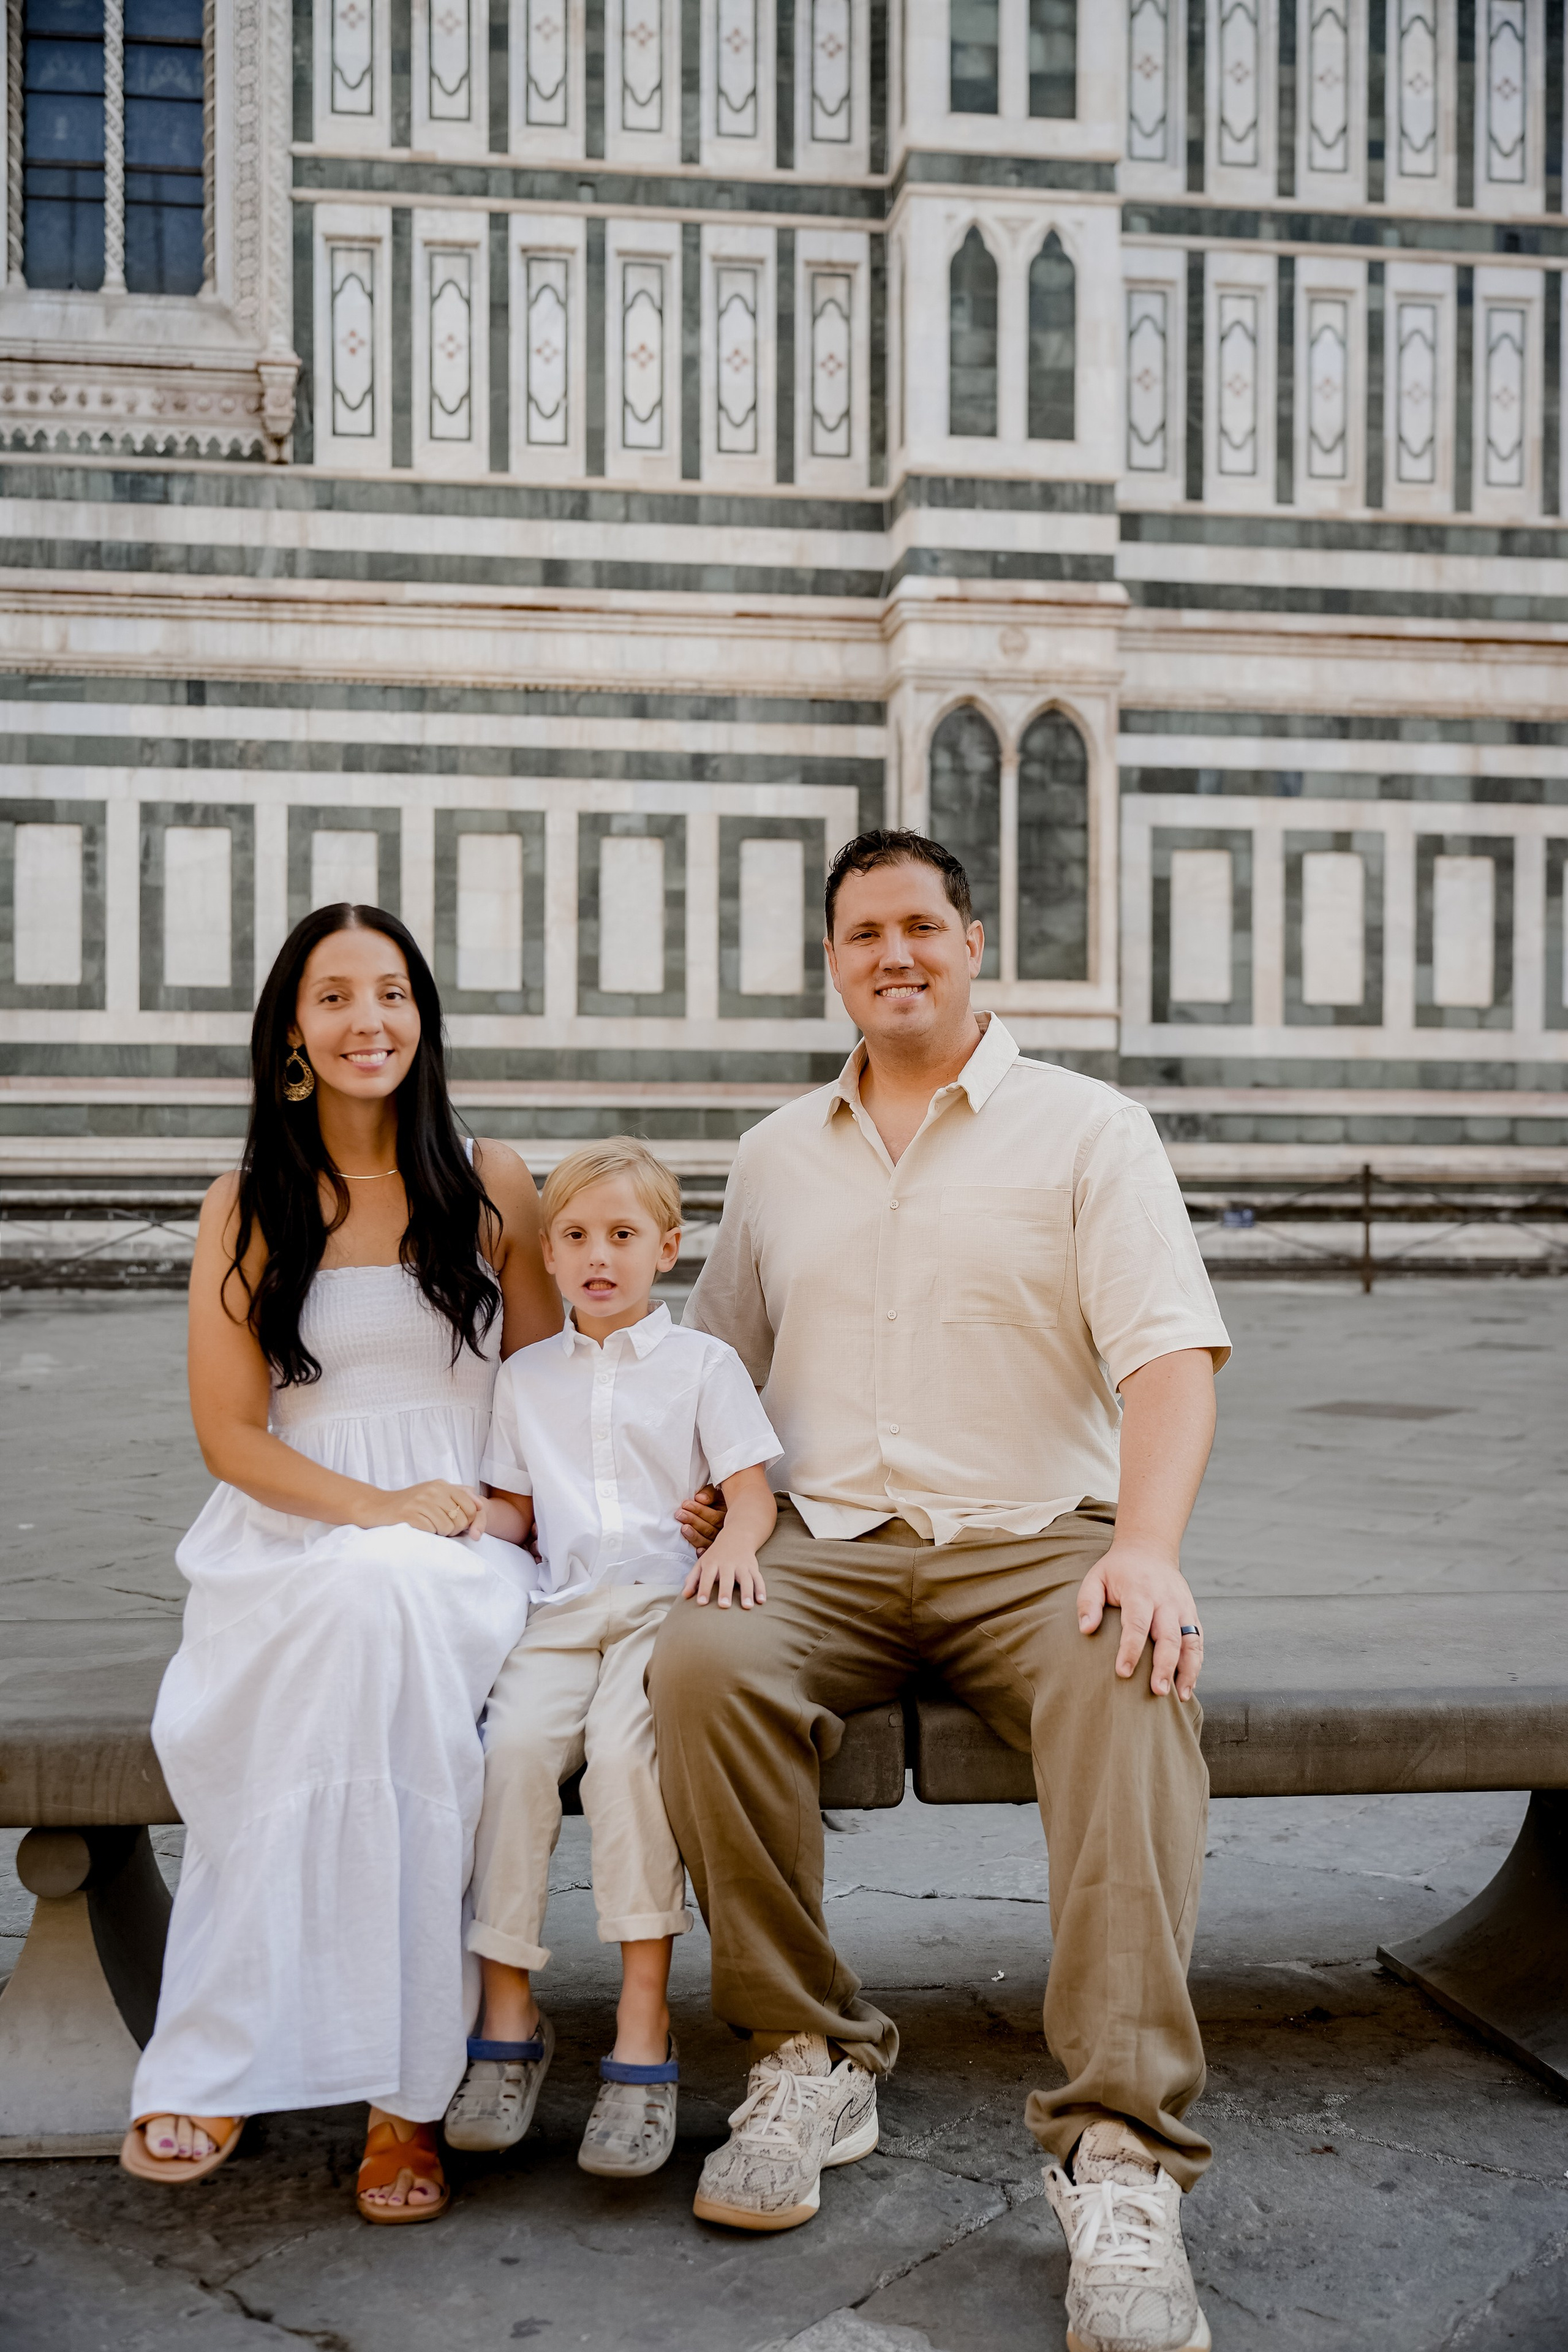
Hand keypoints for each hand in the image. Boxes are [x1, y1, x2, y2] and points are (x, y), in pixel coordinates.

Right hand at [366, 1481, 483, 1537]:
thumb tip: (480, 1505)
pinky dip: (428, 1535)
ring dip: (440, 1534)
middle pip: (462, 1519)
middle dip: (454, 1530)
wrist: (377, 1507)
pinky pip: (432, 1532)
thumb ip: (458, 1495)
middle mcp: (433, 1491)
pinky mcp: (410, 1516)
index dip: (468, 1520)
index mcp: (441, 1485)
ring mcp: (421, 1502)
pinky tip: (420, 1530)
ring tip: (429, 1528)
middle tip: (440, 1528)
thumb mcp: (434, 1493)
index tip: (457, 1524)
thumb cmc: (409, 1504)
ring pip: (448, 1528)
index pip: (471, 1506)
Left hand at [675, 1483, 725, 1553]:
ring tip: (683, 1528)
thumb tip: (699, 1498)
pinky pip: (708, 1555)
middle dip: (694, 1521)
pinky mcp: (712, 1552)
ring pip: (707, 1542)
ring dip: (694, 1536)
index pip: (715, 1517)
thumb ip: (709, 1494)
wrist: (724, 1509)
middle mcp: (725, 1531)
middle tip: (680, 1514)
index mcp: (727, 1517)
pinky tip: (698, 1550)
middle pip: (710, 1530)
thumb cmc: (716, 1501)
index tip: (686, 1504)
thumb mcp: (716, 1494)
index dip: (699, 1510)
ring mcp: (719, 1543)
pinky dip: (703, 1554)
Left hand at [682, 1535, 765, 1609]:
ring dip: (747, 1592)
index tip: (701, 1603)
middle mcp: (728, 1563)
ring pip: (746, 1579)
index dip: (703, 1589)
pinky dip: (761, 1589)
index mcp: (712, 1562)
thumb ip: (692, 1579)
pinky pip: (758, 1578)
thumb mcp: (702, 1562)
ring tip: (747, 1607)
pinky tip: (761, 1601)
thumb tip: (685, 1596)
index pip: (707, 1576)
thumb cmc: (716, 1554)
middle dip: (725, 1591)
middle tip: (724, 1605)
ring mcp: (742, 1564)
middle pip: (727, 1578)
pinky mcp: (753, 1566)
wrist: (737, 1534)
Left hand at [1075, 1538, 1202, 1700]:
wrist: (1149, 1549)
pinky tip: (1188, 1685)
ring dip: (1188, 1670)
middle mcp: (1166, 1600)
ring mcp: (1183, 1607)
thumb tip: (1086, 1629)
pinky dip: (1196, 1664)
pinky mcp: (1192, 1613)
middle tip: (1158, 1692)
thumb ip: (1089, 1602)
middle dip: (1165, 1666)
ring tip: (1181, 1697)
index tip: (1123, 1672)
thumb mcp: (1096, 1578)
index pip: (1137, 1623)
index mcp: (1141, 1591)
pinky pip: (1198, 1641)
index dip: (1131, 1649)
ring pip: (1191, 1641)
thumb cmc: (1118, 1570)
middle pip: (1169, 1636)